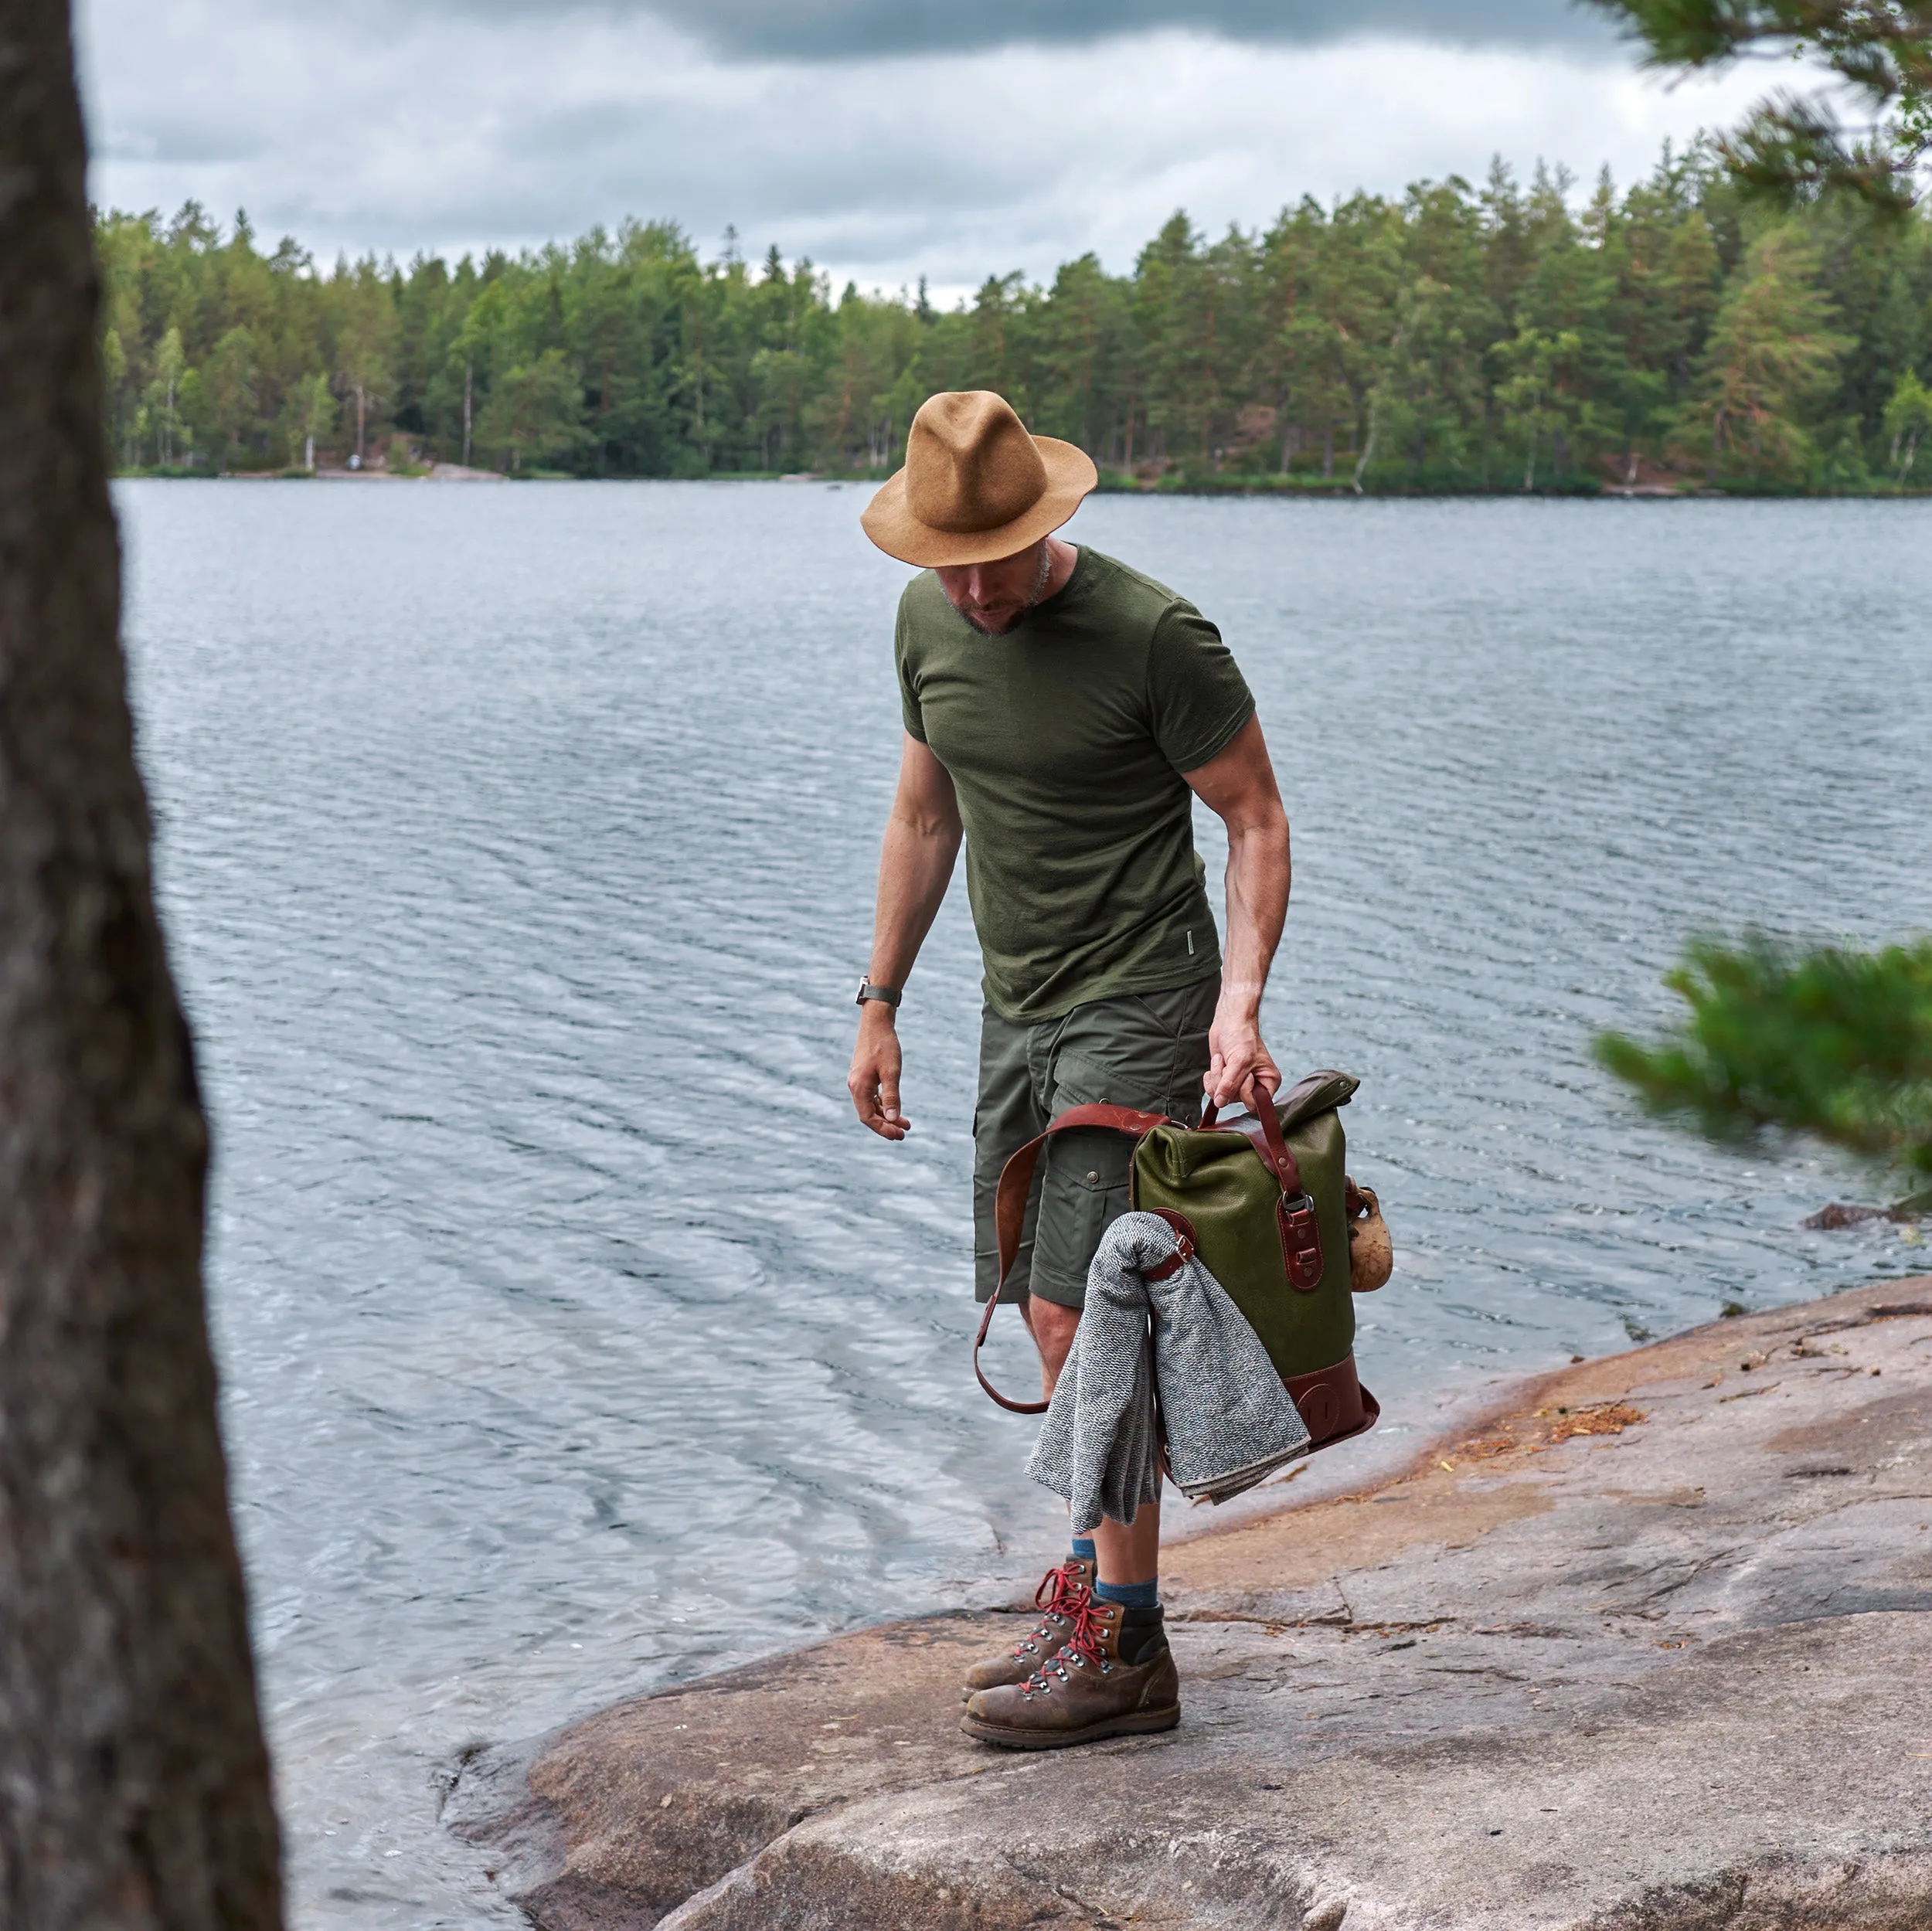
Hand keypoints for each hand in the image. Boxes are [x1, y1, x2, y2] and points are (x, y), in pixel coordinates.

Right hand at [847, 1005, 910, 1139]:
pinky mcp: (863, 1075)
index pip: (868, 1117)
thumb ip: (892, 1096)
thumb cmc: (884, 1045)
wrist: (876, 1022)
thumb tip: (892, 1119)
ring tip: (904, 1123)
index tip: (899, 1135)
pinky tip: (894, 1107)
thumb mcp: (891, 1072)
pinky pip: (871, 1096)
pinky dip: (883, 1104)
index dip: (883, 1129)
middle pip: (868, 1114)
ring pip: (871, 1105)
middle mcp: (855, 1086)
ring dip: (886, 1115)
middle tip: (904, 1133)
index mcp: (859, 1087)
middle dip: (886, 1125)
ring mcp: (858, 1081)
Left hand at [1204, 998, 1280, 1109]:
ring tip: (1224, 1059)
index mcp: (1269, 1083)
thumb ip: (1230, 1084)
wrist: (1229, 1023)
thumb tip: (1220, 1102)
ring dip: (1217, 1076)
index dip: (1245, 1091)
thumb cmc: (1242, 1037)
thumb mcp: (1239, 1061)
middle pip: (1236, 1100)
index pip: (1255, 1104)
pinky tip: (1218, 1062)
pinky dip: (1211, 1077)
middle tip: (1231, 1062)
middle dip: (1227, 1081)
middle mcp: (1255, 1086)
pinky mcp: (1225, 1081)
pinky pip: (1213, 1091)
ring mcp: (1239, 1084)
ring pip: (1222, 1096)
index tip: (1245, 1074)